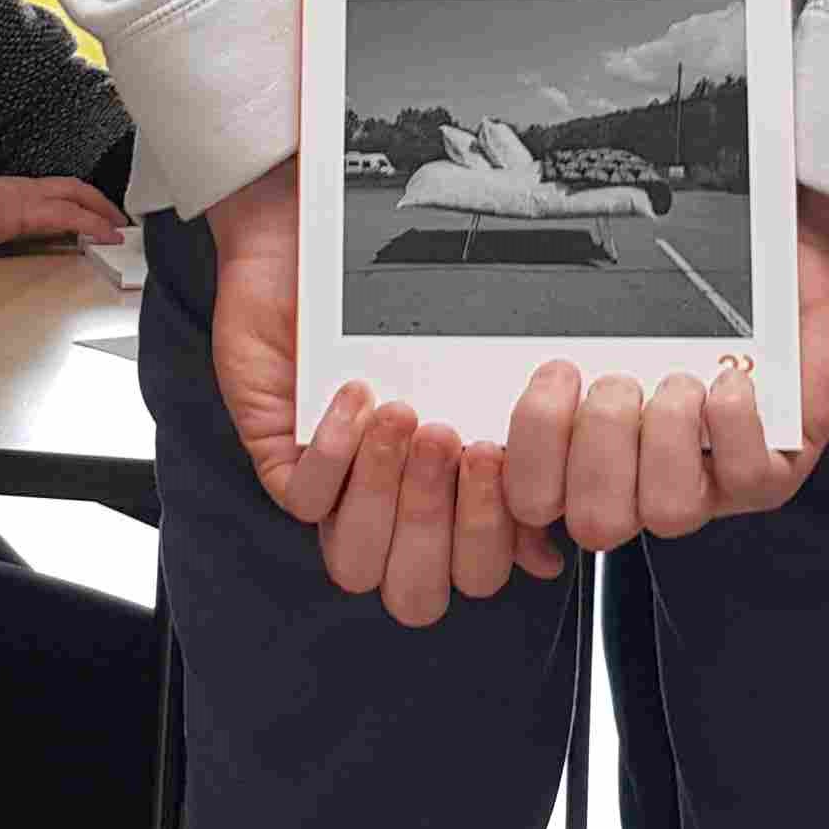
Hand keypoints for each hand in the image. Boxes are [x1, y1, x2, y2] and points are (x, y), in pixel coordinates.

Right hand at [0, 171, 126, 252]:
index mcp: (9, 190)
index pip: (51, 187)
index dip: (75, 196)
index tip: (90, 208)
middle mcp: (22, 187)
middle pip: (72, 186)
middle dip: (97, 199)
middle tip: (116, 216)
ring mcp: (28, 196)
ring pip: (77, 195)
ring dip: (101, 209)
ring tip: (119, 226)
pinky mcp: (31, 212)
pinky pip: (72, 216)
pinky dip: (95, 225)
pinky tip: (108, 236)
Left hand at [204, 158, 559, 626]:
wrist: (318, 235)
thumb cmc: (403, 302)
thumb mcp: (473, 372)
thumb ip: (516, 459)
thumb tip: (547, 544)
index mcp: (449, 500)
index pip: (473, 576)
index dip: (491, 540)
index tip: (503, 460)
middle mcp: (392, 507)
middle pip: (414, 592)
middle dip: (440, 524)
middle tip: (453, 441)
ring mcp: (335, 491)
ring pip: (355, 559)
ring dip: (385, 492)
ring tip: (405, 417)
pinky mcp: (281, 458)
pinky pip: (303, 498)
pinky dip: (334, 452)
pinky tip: (357, 395)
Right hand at [502, 188, 828, 543]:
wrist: (782, 271)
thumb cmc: (686, 293)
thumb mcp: (601, 310)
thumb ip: (544, 341)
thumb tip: (491, 360)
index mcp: (577, 449)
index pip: (523, 506)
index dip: (506, 484)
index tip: (494, 430)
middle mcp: (637, 481)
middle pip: (591, 522)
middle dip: (594, 441)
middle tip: (613, 381)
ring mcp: (704, 487)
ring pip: (666, 511)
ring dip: (667, 432)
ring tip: (679, 379)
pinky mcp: (768, 476)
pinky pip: (743, 476)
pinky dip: (732, 420)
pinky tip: (729, 378)